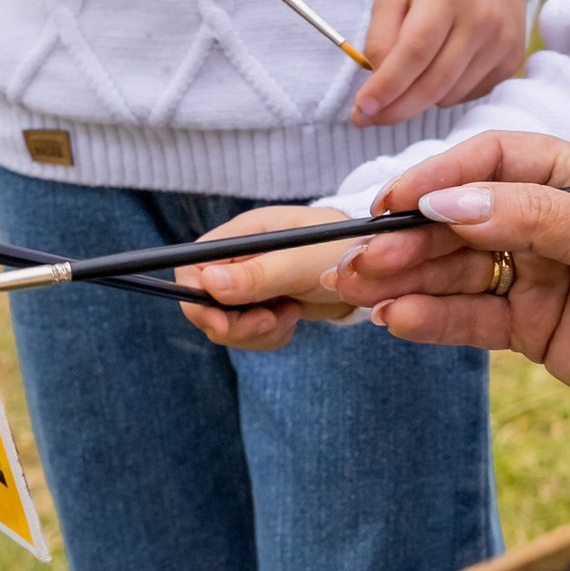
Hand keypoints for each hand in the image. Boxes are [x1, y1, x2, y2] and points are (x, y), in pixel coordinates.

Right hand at [176, 206, 370, 351]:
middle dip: (234, 323)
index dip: (199, 299)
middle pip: (203, 302)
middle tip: (271, 322)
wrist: (376, 272)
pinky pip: (247, 332)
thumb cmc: (343, 250)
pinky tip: (292, 319)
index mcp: (242, 234)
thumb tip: (208, 282)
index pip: (192, 267)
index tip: (226, 322)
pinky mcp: (263, 303)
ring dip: (255, 332)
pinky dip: (267, 336)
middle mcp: (239, 257)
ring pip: (224, 322)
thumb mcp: (301, 263)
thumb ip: (257, 274)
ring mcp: (249, 282)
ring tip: (290, 315)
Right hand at [304, 128, 569, 461]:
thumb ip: (531, 216)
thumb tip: (450, 200)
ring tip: (360, 288)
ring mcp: (536, 274)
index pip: (492, 161)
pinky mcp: (531, 328)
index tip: (396, 199)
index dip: (439, 176)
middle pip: (461, 217)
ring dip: (407, 276)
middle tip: (360, 253)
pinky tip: (397, 318)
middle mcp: (549, 220)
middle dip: (409, 234)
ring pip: (456, 268)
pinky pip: (471, 317)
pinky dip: (432, 317)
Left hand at [354, 0, 530, 126]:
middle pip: (433, 83)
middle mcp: (481, 19)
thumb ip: (380, 37)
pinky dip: (445, 93)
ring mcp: (502, 42)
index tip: (362, 108)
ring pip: (449, 95)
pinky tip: (441, 68)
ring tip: (409, 77)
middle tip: (369, 117)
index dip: (387, 86)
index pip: (414, 52)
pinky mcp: (512, 60)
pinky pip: (469, 95)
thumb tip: (378, 86)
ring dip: (420, 99)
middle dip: (396, 108)